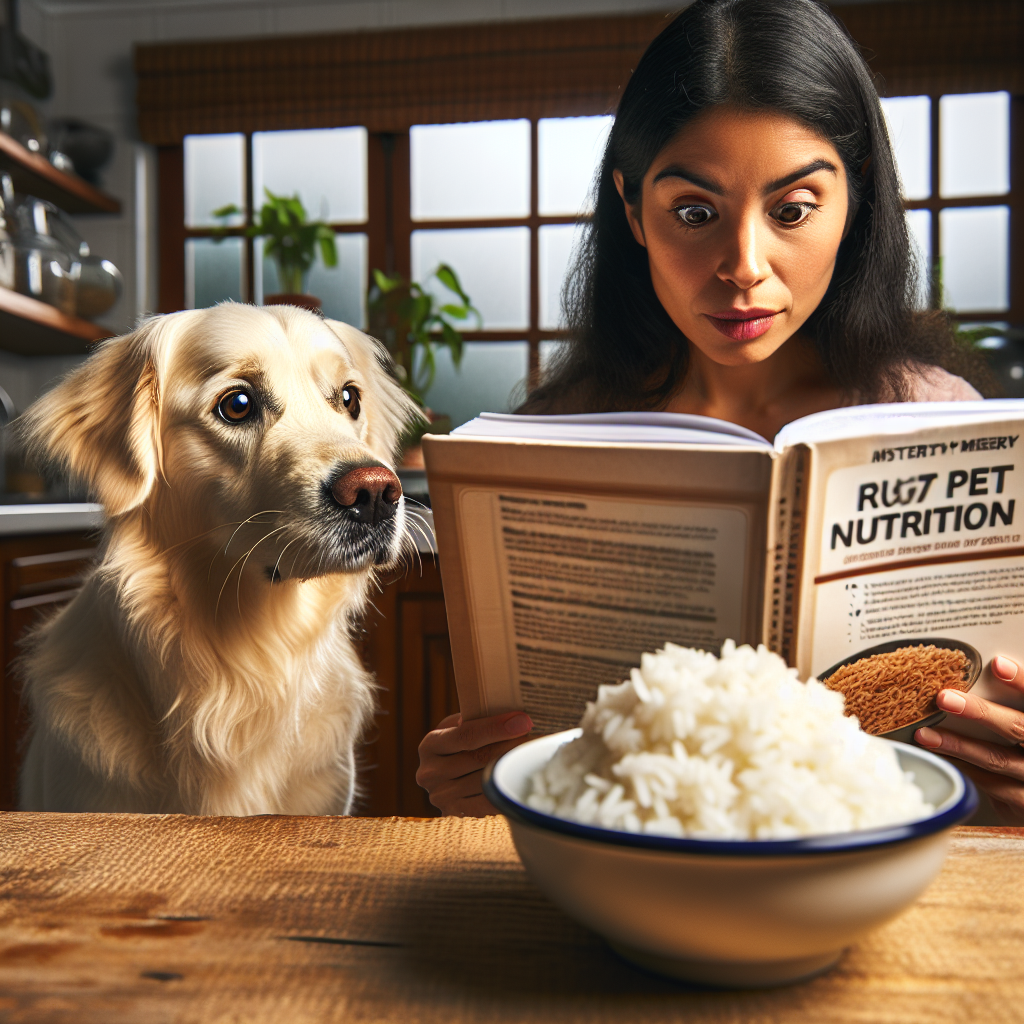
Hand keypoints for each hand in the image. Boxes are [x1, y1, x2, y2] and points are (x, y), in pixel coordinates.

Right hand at [416, 711, 532, 816]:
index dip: (496, 728)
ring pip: (487, 780)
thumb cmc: (460, 745)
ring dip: (513, 767)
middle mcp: (430, 773)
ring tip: (535, 755)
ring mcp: (442, 797)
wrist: (447, 777)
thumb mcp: (459, 727)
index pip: (466, 735)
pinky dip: (507, 789)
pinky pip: (489, 802)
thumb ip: (476, 721)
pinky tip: (523, 777)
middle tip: (537, 737)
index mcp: (430, 745)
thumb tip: (512, 718)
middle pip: (479, 758)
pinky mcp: (456, 813)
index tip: (523, 721)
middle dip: (511, 745)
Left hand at [915, 655, 1023, 824]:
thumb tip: (987, 670)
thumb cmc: (1023, 742)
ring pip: (997, 760)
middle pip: (1018, 727)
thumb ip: (1013, 706)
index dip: (1022, 682)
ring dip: (958, 746)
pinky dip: (963, 769)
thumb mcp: (1021, 721)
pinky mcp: (1023, 802)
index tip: (997, 664)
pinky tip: (940, 757)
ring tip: (925, 734)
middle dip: (980, 712)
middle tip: (944, 698)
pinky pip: (991, 786)